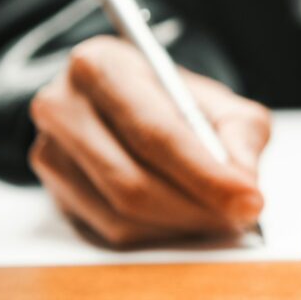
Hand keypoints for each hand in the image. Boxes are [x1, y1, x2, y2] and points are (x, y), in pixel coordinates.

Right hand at [29, 35, 268, 246]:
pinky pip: (111, 229)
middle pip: (133, 180)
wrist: (126, 103)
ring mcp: (50, 151)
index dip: (206, 174)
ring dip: (181, 224)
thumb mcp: (220, 103)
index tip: (250, 200)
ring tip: (219, 215)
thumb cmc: (175, 102)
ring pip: (122, 212)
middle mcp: (63, 106)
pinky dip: (158, 232)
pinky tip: (185, 218)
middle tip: (241, 216)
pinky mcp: (55, 191)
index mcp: (101, 67)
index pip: (155, 133)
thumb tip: (244, 183)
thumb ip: (241, 135)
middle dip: (197, 207)